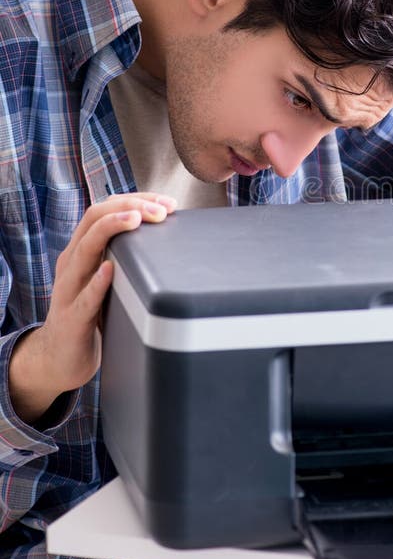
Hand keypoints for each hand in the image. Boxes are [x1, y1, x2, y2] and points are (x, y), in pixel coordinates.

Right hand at [9, 192, 176, 424]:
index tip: (166, 202)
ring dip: (112, 229)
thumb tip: (167, 236)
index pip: (104, 210)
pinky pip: (84, 297)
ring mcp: (69, 289)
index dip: (135, 199)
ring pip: (85, 249)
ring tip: (136, 219)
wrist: (59, 358)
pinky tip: (111, 269)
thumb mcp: (108, 277)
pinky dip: (98, 281)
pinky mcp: (72, 318)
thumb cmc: (93, 312)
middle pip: (94, 219)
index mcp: (82, 250)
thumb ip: (127, 256)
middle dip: (129, 207)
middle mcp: (73, 263)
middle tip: (161, 210)